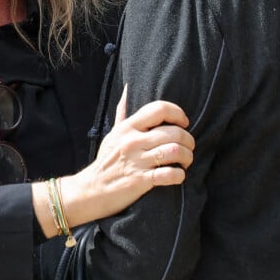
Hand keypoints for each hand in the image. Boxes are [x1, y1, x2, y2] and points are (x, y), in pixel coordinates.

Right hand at [32, 90, 194, 235]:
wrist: (91, 190)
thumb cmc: (106, 161)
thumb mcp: (112, 134)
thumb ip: (123, 113)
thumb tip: (127, 89)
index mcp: (128, 127)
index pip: (159, 109)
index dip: (178, 113)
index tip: (183, 122)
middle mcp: (133, 141)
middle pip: (173, 132)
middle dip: (188, 140)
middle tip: (188, 147)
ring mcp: (137, 161)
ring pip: (175, 151)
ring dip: (187, 157)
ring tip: (185, 161)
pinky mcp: (140, 181)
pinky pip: (169, 174)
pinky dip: (179, 175)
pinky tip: (178, 175)